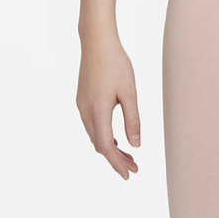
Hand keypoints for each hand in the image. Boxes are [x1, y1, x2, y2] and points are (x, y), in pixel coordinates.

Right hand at [76, 35, 139, 178]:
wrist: (96, 41)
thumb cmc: (116, 63)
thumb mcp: (130, 93)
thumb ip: (133, 120)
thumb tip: (136, 145)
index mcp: (98, 110)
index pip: (106, 146)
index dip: (117, 163)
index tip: (129, 175)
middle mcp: (86, 111)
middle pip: (100, 145)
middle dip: (116, 159)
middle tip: (135, 169)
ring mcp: (82, 106)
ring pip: (95, 137)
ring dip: (111, 149)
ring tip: (130, 157)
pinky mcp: (82, 101)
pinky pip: (92, 127)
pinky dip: (105, 137)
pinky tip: (118, 141)